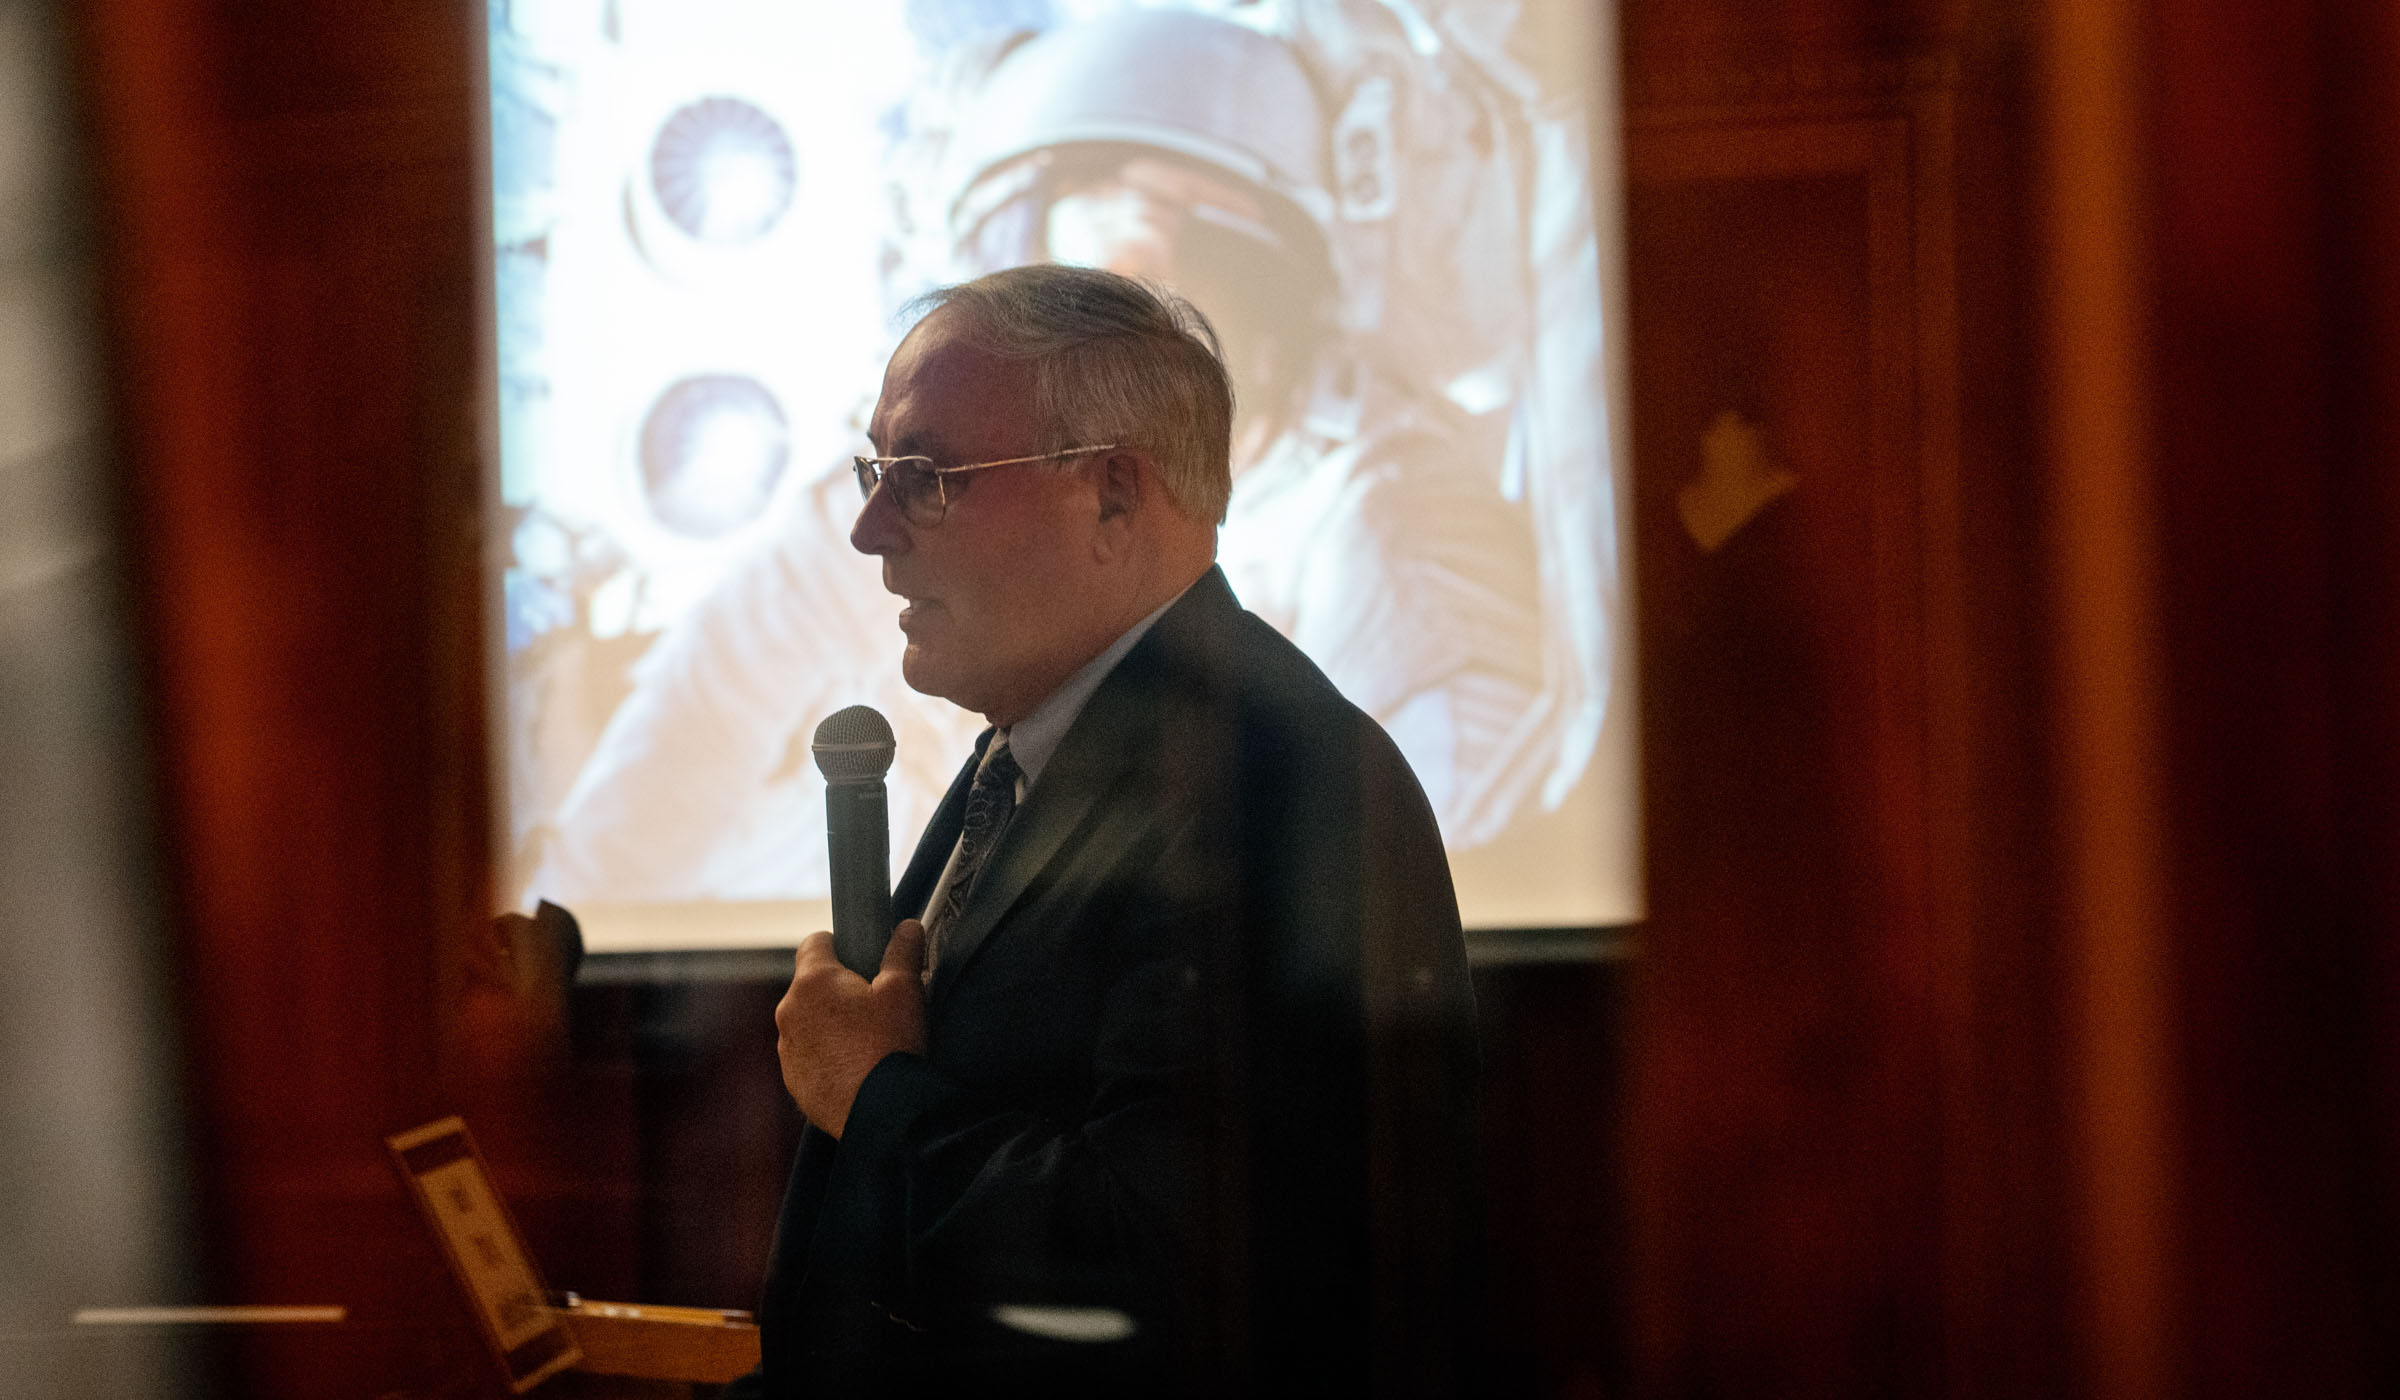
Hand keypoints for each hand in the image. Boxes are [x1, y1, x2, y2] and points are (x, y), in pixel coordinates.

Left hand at [774, 919, 927, 1137]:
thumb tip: (908, 927)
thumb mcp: (905, 990)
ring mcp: (787, 1049)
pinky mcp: (793, 1081)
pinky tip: (856, 1067)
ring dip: (829, 1024)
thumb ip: (903, 952)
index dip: (838, 944)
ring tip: (866, 1041)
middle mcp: (790, 1012)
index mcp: (813, 982)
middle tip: (872, 1004)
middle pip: (811, 986)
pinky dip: (826, 1056)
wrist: (882, 1112)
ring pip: (807, 1022)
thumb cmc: (891, 1046)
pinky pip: (807, 1057)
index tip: (859, 956)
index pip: (814, 942)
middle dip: (837, 989)